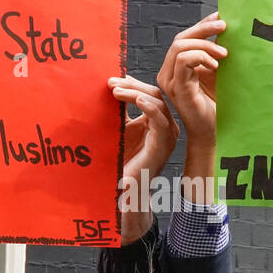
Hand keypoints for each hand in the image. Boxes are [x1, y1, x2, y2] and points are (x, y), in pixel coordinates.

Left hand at [109, 75, 177, 244]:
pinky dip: (149, 107)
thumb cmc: (119, 164)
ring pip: (158, 102)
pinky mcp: (162, 146)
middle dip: (132, 84)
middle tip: (111, 81)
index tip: (111, 80)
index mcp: (155, 122)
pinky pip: (161, 121)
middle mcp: (165, 128)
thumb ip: (117, 113)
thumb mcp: (117, 132)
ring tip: (116, 90)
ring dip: (136, 93)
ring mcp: (166, 137)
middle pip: (154, 94)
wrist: (122, 193)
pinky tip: (135, 100)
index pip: (148, 94)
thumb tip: (107, 89)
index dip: (131, 84)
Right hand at [156, 13, 225, 139]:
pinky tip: (216, 66)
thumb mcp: (220, 71)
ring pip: (179, 46)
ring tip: (224, 54)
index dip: (202, 24)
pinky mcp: (177, 89)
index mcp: (177, 67)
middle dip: (204, 28)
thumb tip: (227, 25)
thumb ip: (218, 51)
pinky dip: (201, 57)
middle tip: (225, 27)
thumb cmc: (220, 105)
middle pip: (181, 38)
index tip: (222, 16)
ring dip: (205, 44)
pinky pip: (183, 60)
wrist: (218, 133)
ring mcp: (170, 81)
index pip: (185, 37)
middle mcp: (169, 73)